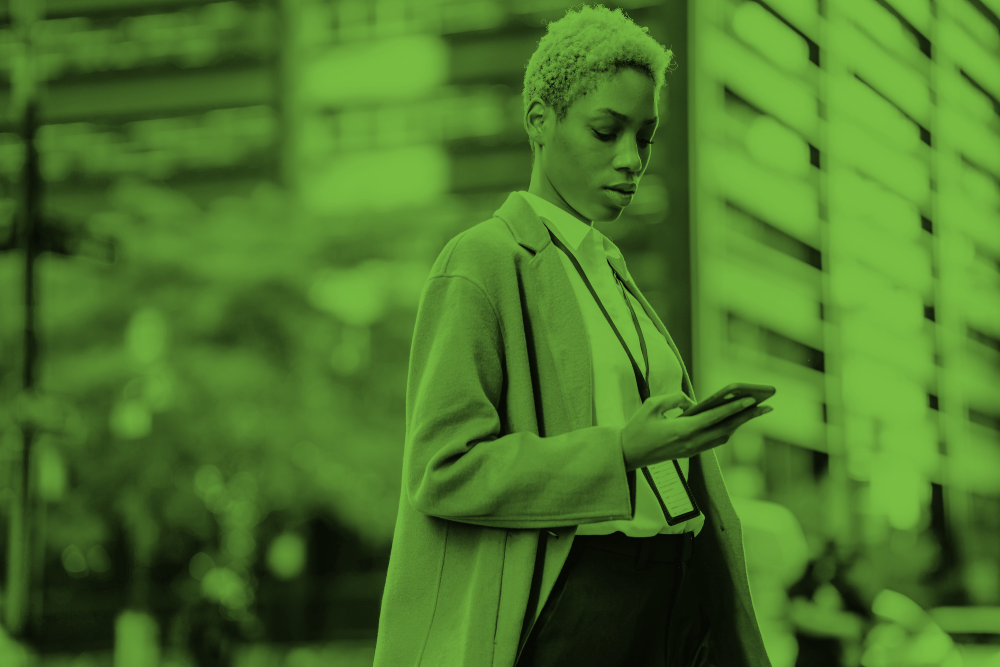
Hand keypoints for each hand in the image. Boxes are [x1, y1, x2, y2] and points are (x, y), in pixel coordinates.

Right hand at [621, 392, 771, 470]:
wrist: (627, 454)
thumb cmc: (637, 428)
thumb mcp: (652, 405)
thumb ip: (675, 399)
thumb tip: (693, 403)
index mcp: (681, 430)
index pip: (714, 418)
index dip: (733, 409)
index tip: (750, 401)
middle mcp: (691, 443)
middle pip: (725, 429)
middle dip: (747, 417)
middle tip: (766, 407)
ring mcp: (691, 450)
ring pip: (722, 437)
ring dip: (739, 424)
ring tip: (755, 413)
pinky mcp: (689, 453)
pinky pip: (714, 441)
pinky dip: (727, 430)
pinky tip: (734, 422)